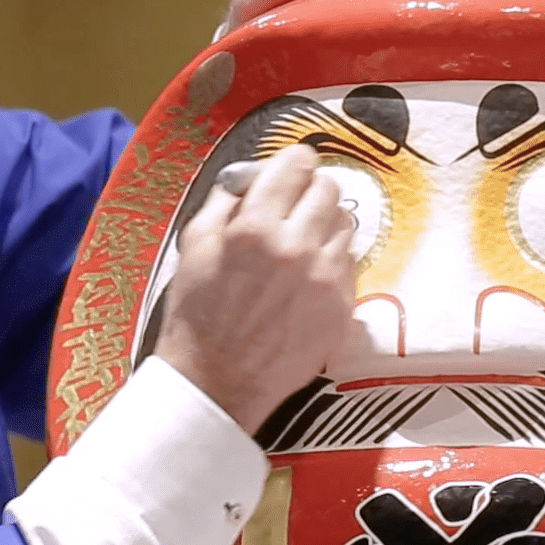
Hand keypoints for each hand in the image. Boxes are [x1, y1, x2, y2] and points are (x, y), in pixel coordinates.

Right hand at [154, 144, 356, 433]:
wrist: (216, 382)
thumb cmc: (197, 313)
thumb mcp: (194, 244)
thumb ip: (226, 201)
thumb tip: (251, 176)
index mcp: (255, 226)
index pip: (297, 164)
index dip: (293, 161)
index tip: (290, 168)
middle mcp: (297, 246)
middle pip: (329, 188)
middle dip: (310, 189)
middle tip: (294, 205)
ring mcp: (325, 278)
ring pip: (346, 222)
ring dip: (325, 223)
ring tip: (302, 242)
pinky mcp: (342, 307)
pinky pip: (351, 262)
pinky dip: (332, 259)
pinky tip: (308, 275)